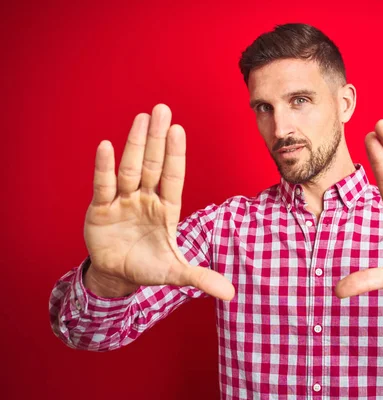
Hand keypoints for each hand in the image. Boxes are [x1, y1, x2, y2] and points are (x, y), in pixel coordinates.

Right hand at [83, 104, 234, 299]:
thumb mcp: (175, 273)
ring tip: (142, 118)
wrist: (118, 275)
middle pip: (153, 165)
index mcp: (166, 209)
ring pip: (130, 168)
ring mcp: (123, 201)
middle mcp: (146, 198)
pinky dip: (104, 167)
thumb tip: (231, 293)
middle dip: (157, 139)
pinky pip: (103, 185)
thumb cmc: (149, 266)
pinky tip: (105, 146)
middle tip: (163, 109)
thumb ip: (200, 278)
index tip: (179, 130)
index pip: (173, 177)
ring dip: (135, 144)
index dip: (176, 155)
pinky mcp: (101, 209)